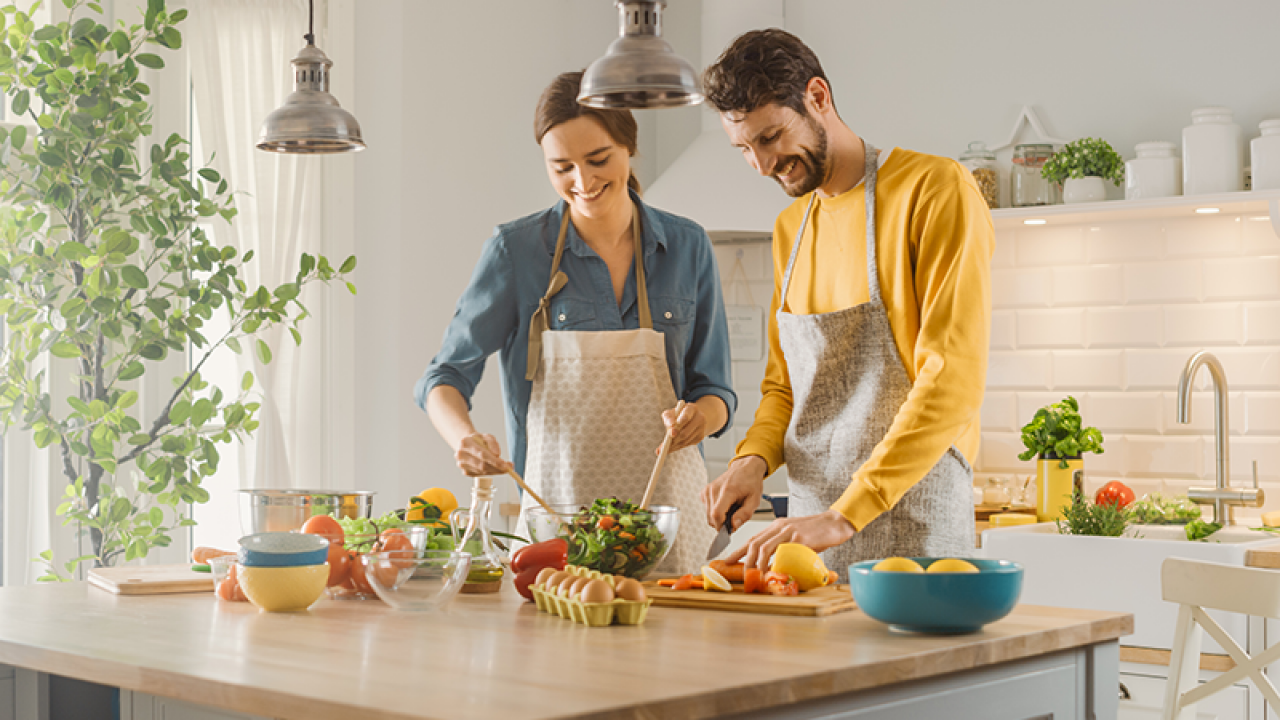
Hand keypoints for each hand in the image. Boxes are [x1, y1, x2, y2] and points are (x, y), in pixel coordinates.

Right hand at [454, 432, 511, 476]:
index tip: (506, 465)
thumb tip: (497, 454)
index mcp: (465, 443)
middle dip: (497, 468)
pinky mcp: (465, 472)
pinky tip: (494, 468)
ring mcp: (462, 464)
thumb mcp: (486, 436)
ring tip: (504, 468)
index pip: (482, 454)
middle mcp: (461, 454)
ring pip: (482, 471)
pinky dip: (490, 472)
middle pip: (482, 465)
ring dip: (495, 471)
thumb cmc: (478, 440)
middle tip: (509, 468)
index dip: (494, 461)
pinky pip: (480, 474)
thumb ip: (493, 443)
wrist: (466, 445)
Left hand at [657, 402, 707, 454]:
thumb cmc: (678, 414)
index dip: (678, 425)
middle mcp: (699, 417)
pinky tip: (672, 447)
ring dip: (674, 446)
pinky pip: (687, 444)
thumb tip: (669, 433)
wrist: (692, 416)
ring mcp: (701, 428)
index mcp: (692, 408)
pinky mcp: (700, 437)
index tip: (671, 433)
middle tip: (664, 446)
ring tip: (664, 449)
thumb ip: (668, 419)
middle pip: (685, 433)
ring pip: (686, 440)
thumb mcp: (671, 412)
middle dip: (674, 440)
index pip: (686, 417)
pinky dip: (678, 447)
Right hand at [700, 456, 766, 531]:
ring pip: (708, 515)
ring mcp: (707, 490)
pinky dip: (715, 511)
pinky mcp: (704, 492)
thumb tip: (733, 526)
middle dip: (722, 523)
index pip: (716, 514)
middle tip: (734, 517)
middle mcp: (714, 489)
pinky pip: (707, 509)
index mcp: (727, 490)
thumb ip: (744, 515)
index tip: (729, 530)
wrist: (745, 468)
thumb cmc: (750, 483)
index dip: (721, 527)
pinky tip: (724, 505)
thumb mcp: (754, 500)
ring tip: (730, 509)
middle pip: (711, 517)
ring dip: (719, 518)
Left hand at [724, 509, 855, 570]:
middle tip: (741, 573)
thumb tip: (774, 565)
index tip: (728, 561)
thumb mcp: (795, 537)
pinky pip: (782, 552)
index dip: (739, 551)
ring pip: (764, 547)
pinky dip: (774, 563)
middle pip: (754, 542)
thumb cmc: (817, 532)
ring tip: (754, 576)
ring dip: (756, 563)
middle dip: (743, 559)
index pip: (753, 538)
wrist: (835, 523)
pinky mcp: (800, 539)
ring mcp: (789, 532)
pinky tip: (772, 572)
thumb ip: (783, 547)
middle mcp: (780, 527)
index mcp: (777, 526)